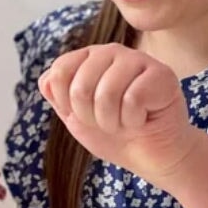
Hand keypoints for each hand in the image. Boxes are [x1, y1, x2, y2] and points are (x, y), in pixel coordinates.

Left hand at [39, 43, 196, 190]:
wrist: (150, 156)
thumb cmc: (115, 134)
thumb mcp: (75, 117)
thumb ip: (57, 96)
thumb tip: (45, 79)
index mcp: (89, 57)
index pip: (59, 71)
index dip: (67, 104)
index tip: (84, 115)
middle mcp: (112, 52)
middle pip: (80, 87)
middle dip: (91, 117)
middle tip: (109, 122)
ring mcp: (138, 59)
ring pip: (107, 94)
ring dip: (113, 121)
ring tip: (125, 122)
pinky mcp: (162, 74)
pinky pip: (133, 99)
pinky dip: (134, 120)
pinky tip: (143, 119)